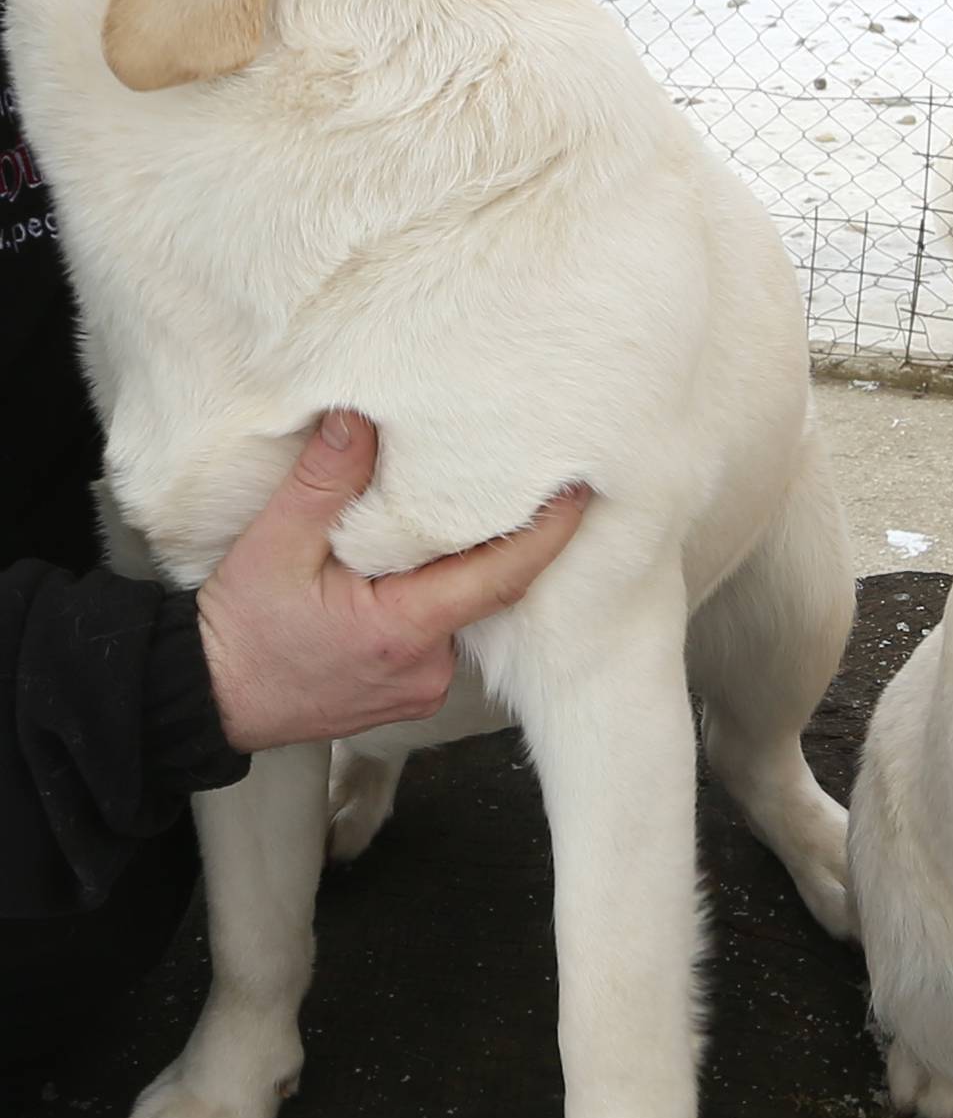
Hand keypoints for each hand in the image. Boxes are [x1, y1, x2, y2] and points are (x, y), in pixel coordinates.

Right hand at [196, 410, 588, 754]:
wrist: (207, 700)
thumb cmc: (237, 631)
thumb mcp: (272, 545)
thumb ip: (323, 481)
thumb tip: (360, 418)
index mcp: (401, 631)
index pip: (500, 576)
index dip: (546, 533)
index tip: (580, 490)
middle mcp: (425, 668)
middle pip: (487, 591)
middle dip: (505, 538)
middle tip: (534, 478)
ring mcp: (420, 687)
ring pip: (464, 612)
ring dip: (463, 567)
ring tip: (471, 508)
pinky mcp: (408, 691)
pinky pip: (442, 634)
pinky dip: (440, 595)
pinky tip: (424, 561)